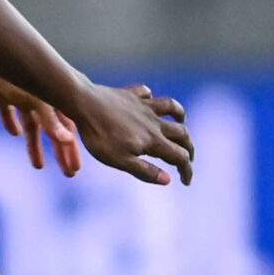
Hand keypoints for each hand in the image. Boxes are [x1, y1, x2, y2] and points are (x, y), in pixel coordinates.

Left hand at [0, 58, 81, 173]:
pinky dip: (10, 121)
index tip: (74, 169)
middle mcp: (38, 96)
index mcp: (50, 97)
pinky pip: (7, 110)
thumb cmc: (8, 72)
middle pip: (53, 129)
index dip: (70, 149)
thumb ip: (50, 119)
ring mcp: (19, 94)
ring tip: (38, 166)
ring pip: (31, 124)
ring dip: (35, 144)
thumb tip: (68, 139)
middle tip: (68, 173)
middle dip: (60, 151)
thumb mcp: (33, 98)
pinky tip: (12, 133)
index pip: (66, 128)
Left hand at [67, 80, 192, 186]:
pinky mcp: (131, 95)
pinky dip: (152, 98)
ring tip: (181, 123)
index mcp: (153, 141)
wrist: (84, 104)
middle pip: (181, 134)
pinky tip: (149, 100)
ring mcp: (143, 106)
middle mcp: (154, 122)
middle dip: (189, 147)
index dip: (186, 170)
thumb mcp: (120, 161)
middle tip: (188, 158)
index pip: (179, 157)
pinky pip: (147, 93)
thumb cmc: (100, 136)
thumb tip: (168, 180)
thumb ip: (145, 171)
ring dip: (180, 116)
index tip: (186, 181)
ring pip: (171, 108)